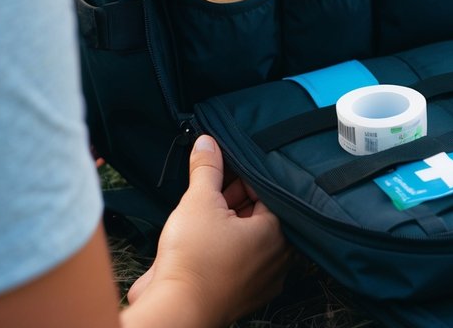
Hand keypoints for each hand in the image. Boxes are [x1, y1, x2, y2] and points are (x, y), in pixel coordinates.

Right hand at [126, 135, 291, 326]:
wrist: (174, 311)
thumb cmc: (193, 259)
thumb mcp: (198, 201)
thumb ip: (206, 169)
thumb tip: (207, 142)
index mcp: (278, 233)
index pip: (268, 192)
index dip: (242, 178)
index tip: (223, 171)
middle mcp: (277, 259)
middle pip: (260, 216)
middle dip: (235, 200)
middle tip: (210, 193)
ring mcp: (262, 282)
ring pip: (249, 241)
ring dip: (228, 225)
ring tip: (202, 217)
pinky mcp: (243, 297)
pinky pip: (238, 263)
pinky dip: (223, 250)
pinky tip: (202, 242)